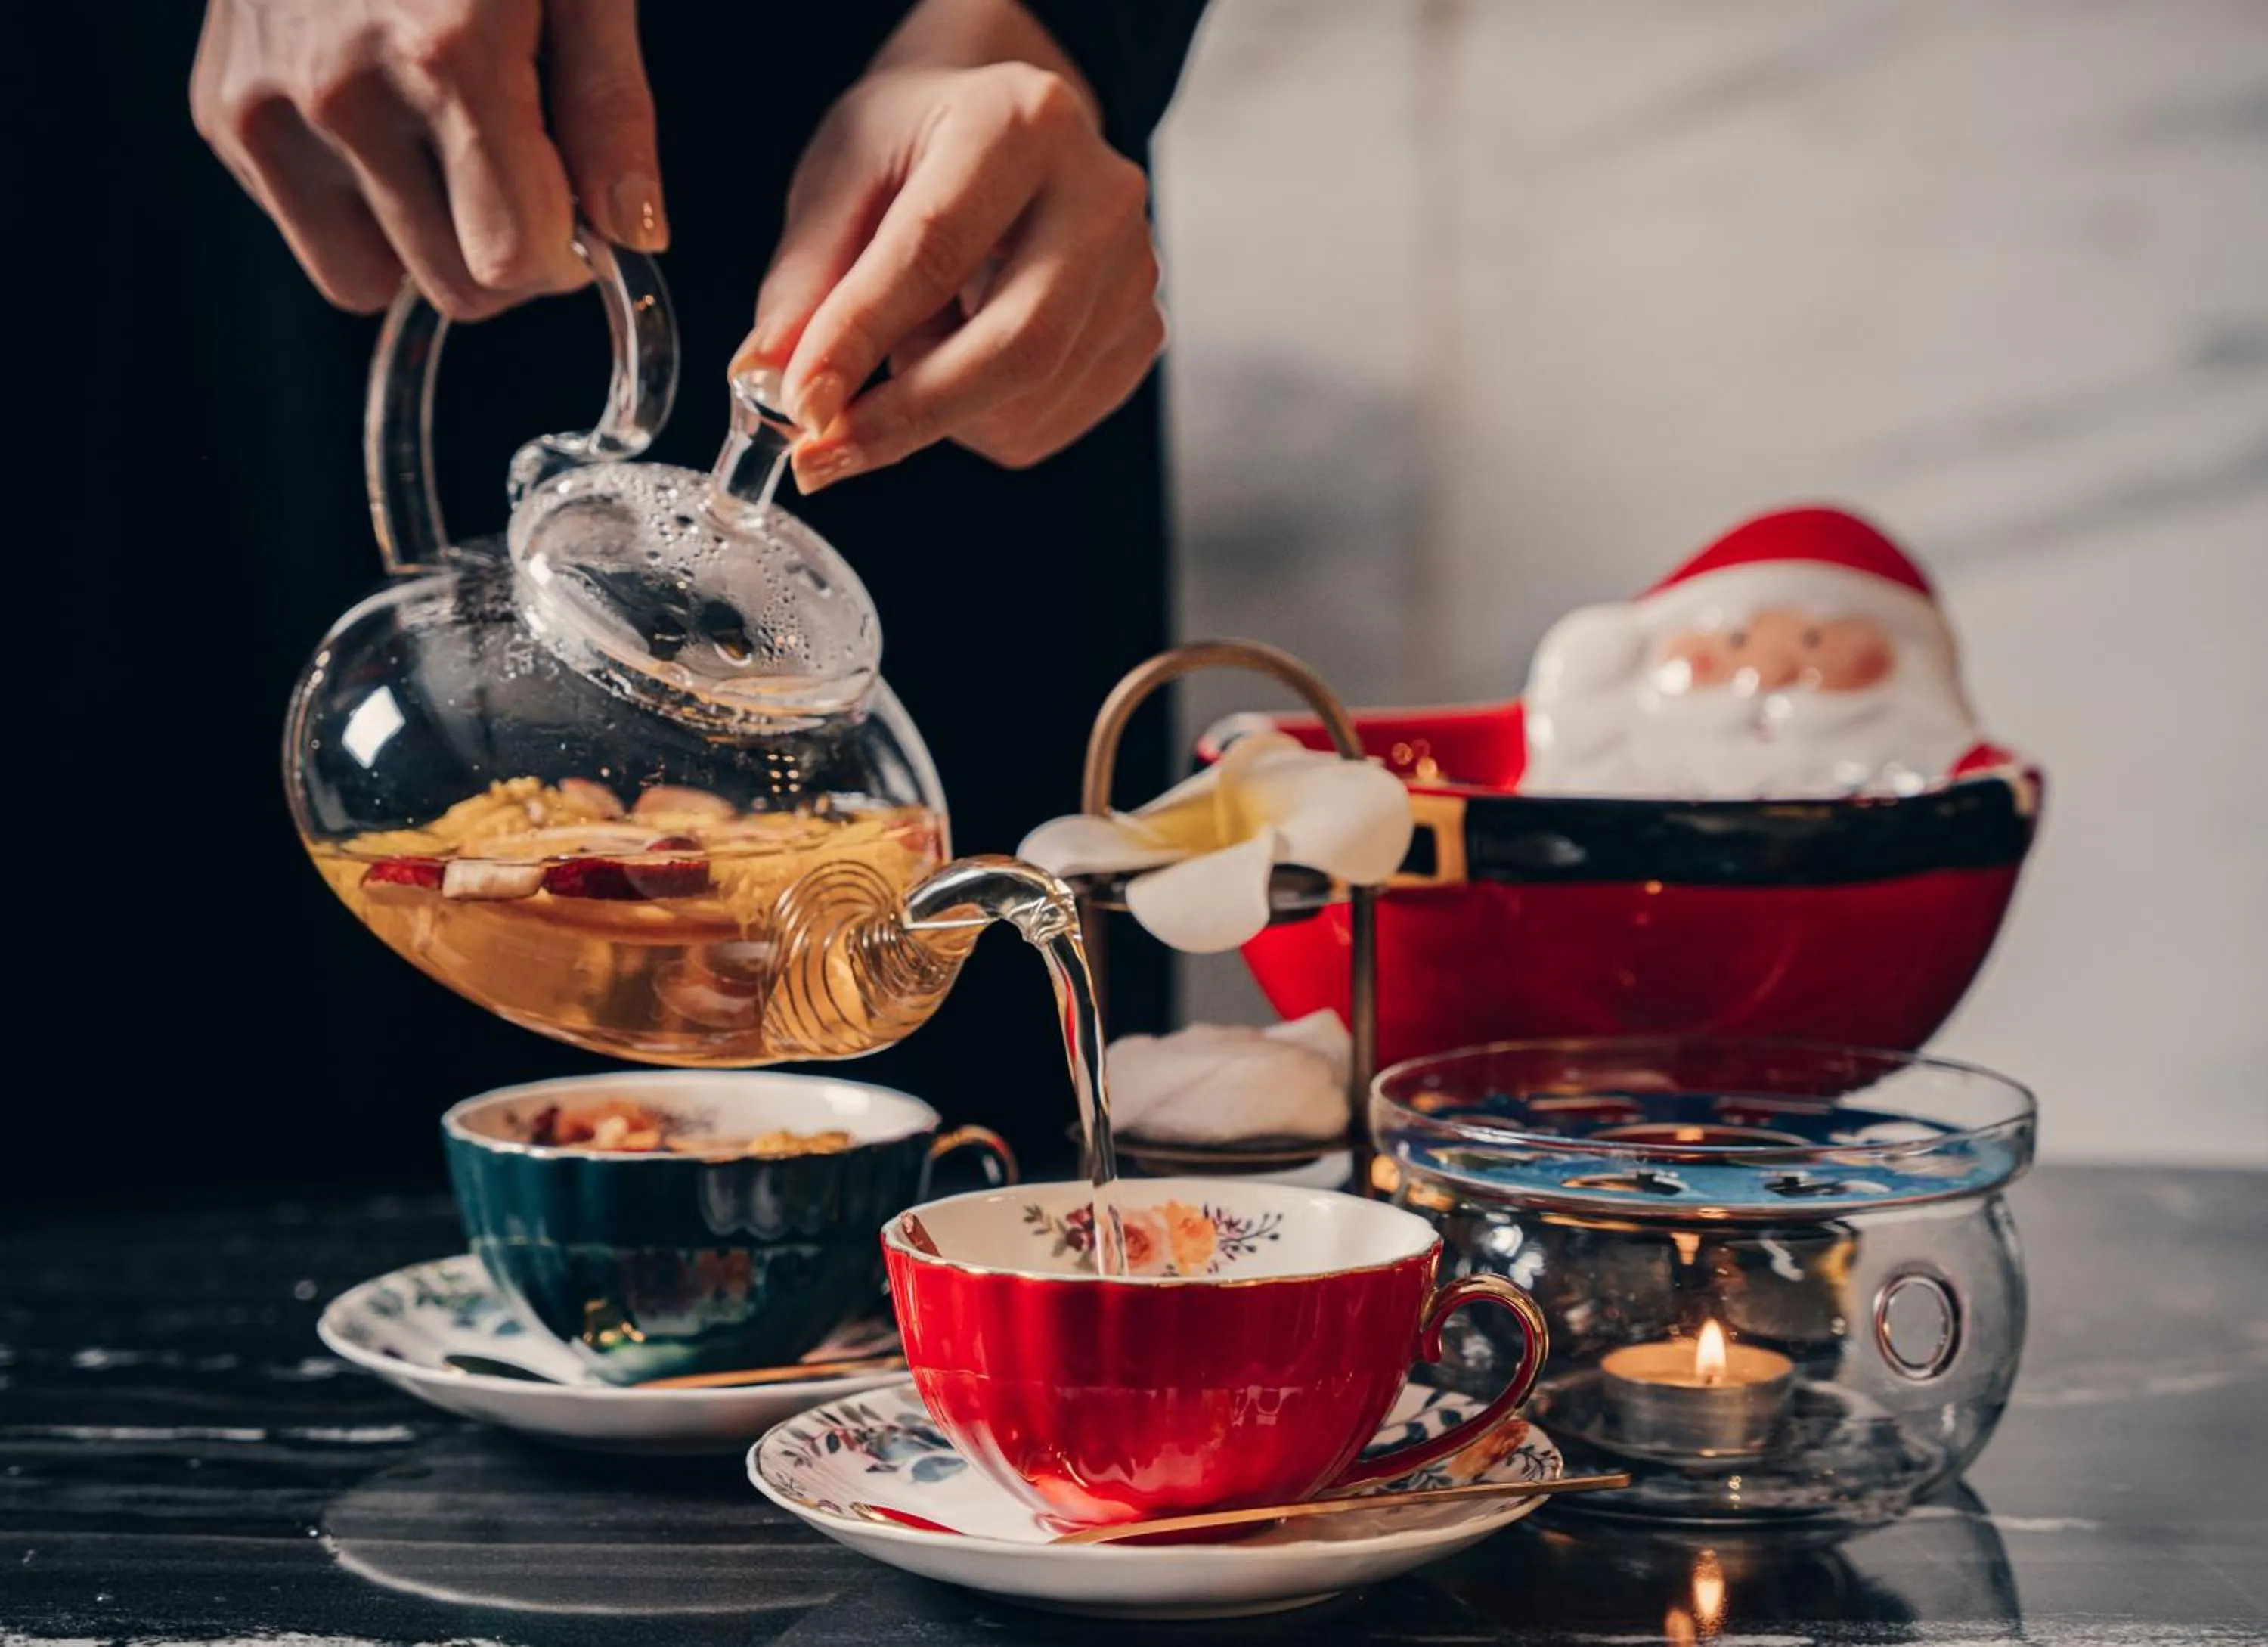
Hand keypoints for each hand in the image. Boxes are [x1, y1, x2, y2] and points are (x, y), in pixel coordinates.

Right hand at [191, 0, 666, 318]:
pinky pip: (309, 234)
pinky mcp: (221, 114)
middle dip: (503, 252)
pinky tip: (377, 116)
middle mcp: (341, 93)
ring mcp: (267, 106)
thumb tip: (635, 232)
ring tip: (440, 145)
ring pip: (372, 280)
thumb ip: (609, 107)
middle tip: (513, 170)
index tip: (572, 203)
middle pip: (453, 288)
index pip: (513, 261)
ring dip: (424, 241)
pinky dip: (356, 204)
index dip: (563, 252)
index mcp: (445, 57)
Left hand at [737, 61, 1165, 489]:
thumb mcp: (842, 176)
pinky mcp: (1141, 333)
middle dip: (909, 416)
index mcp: (1022, 123)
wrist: (1004, 134)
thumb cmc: (917, 146)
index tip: (800, 404)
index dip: (862, 336)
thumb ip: (805, 277)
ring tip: (907, 346)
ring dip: (937, 412)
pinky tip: (956, 358)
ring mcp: (1136, 271)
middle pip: (1018, 342)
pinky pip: (1045, 424)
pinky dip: (976, 424)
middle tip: (824, 455)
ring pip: (1029, 399)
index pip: (936, 249)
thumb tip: (768, 378)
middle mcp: (1102, 196)